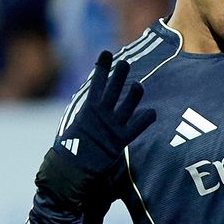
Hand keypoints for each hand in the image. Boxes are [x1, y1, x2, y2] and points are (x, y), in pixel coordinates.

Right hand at [50, 51, 156, 195]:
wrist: (72, 170)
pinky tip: (152, 112)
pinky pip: (137, 126)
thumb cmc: (71, 150)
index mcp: (87, 108)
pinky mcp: (121, 139)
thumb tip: (93, 105)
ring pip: (128, 103)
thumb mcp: (75, 126)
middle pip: (113, 88)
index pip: (96, 82)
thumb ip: (87, 115)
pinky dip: (145, 118)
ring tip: (139, 85)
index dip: (103, 67)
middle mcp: (101, 114)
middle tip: (125, 63)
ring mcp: (112, 125)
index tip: (106, 53)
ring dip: (135, 93)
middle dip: (119, 73)